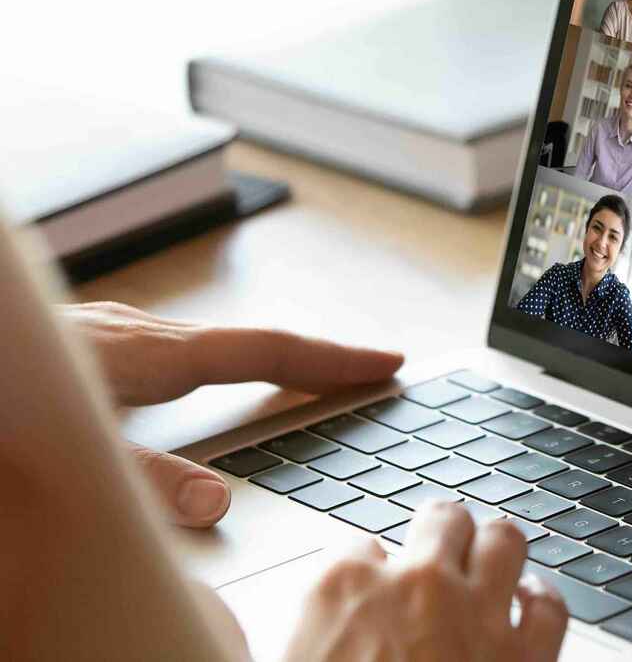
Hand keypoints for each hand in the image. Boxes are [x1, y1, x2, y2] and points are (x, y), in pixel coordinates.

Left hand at [61, 301, 401, 527]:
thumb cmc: (11, 390)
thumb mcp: (75, 447)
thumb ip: (146, 480)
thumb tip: (219, 502)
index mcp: (154, 354)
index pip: (268, 350)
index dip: (331, 359)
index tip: (386, 362)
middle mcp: (146, 336)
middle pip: (253, 342)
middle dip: (314, 357)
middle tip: (367, 373)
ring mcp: (121, 336)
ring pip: (216, 347)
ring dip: (269, 361)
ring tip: (309, 379)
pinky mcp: (98, 347)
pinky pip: (185, 354)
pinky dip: (224, 367)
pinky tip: (207, 389)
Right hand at [284, 503, 567, 661]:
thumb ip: (317, 639)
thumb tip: (330, 637)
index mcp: (342, 587)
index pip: (356, 545)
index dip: (367, 568)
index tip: (370, 584)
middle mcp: (416, 584)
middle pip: (442, 519)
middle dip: (442, 532)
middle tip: (440, 551)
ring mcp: (477, 614)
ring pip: (503, 539)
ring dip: (497, 549)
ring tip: (491, 560)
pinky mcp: (527, 658)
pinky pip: (548, 607)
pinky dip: (541, 602)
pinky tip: (530, 606)